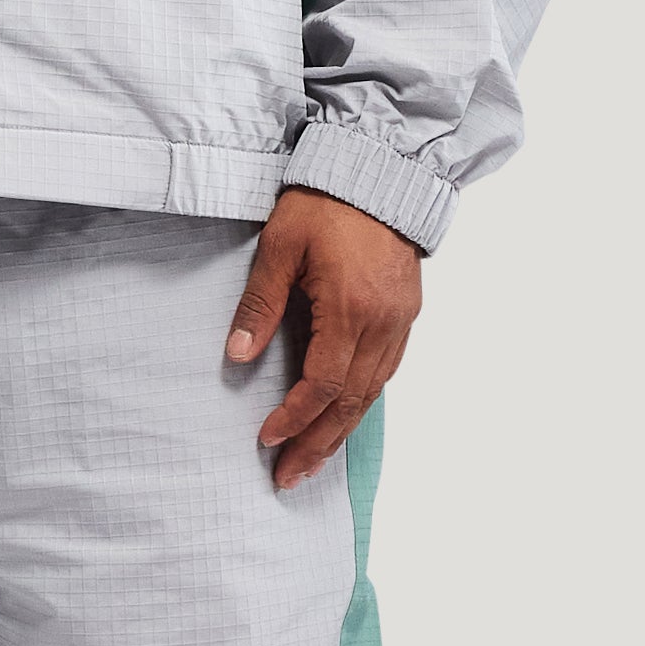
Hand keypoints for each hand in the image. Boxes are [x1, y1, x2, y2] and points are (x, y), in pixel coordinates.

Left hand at [226, 187, 422, 490]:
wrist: (381, 168)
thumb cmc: (327, 201)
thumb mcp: (280, 247)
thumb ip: (259, 305)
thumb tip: (237, 356)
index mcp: (351, 309)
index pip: (323, 384)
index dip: (294, 417)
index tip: (267, 439)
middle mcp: (383, 323)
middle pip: (350, 403)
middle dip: (317, 444)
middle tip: (289, 477)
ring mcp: (400, 321)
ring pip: (372, 394)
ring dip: (340, 432)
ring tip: (311, 462)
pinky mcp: (406, 314)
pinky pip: (385, 373)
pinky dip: (361, 404)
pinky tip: (342, 420)